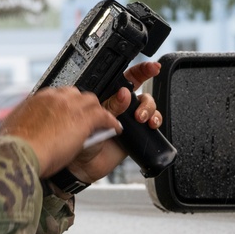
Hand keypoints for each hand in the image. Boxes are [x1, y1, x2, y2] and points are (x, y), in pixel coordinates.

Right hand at [0, 86, 121, 178]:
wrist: (21, 153)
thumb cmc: (14, 147)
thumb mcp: (12, 128)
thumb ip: (21, 123)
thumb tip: (16, 127)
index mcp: (38, 98)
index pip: (58, 95)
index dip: (66, 106)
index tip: (68, 114)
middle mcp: (55, 97)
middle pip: (77, 94)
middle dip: (83, 106)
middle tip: (86, 119)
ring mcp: (71, 106)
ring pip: (92, 102)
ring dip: (98, 112)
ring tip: (103, 122)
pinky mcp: (84, 118)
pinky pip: (104, 115)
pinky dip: (111, 121)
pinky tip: (115, 129)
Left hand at [67, 61, 163, 182]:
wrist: (81, 166)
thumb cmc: (78, 140)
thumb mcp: (92, 118)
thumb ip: (110, 105)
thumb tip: (124, 95)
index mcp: (107, 96)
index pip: (126, 78)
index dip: (141, 70)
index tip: (152, 67)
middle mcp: (120, 106)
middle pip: (142, 91)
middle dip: (144, 96)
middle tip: (137, 108)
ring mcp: (129, 120)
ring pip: (148, 106)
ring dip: (149, 109)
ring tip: (140, 118)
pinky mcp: (137, 134)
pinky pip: (152, 123)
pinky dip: (155, 120)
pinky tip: (151, 124)